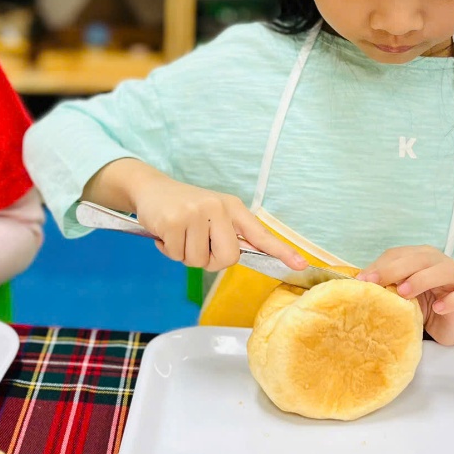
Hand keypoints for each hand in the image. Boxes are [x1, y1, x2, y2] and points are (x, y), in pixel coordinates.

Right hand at [89, 159, 305, 273]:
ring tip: (179, 234)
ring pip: (198, 260)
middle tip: (197, 246)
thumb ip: (227, 234)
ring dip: (184, 255)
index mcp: (232, 208)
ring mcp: (195, 213)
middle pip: (227, 258)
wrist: (151, 188)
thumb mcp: (212, 214)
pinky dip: (168, 250)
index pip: (260, 233)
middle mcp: (218, 208)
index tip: (301, 265)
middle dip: (210, 260)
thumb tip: (237, 258)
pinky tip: (165, 233)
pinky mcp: (174, 221)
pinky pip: (177, 255)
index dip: (281, 251)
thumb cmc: (185, 208)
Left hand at [357, 246, 453, 345]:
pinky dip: (452, 300)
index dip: (380, 265)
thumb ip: (384, 285)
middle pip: (417, 259)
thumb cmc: (421, 305)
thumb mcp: (399, 294)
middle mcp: (438, 262)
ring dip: (421, 279)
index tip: (362, 280)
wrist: (449, 323)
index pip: (397, 254)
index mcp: (419, 257)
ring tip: (404, 293)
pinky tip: (439, 307)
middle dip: (394, 270)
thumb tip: (356, 283)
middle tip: (377, 284)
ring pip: (442, 271)